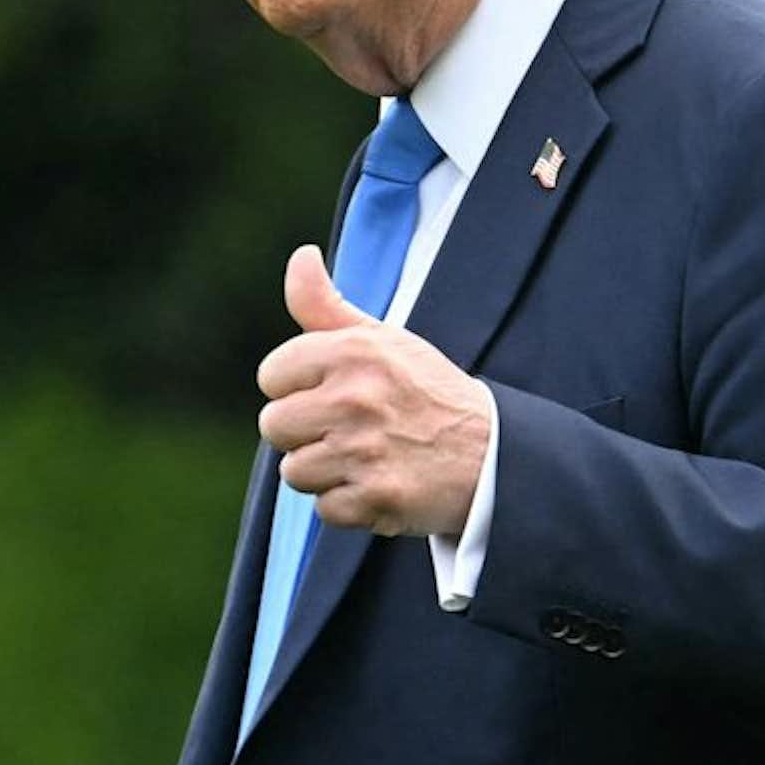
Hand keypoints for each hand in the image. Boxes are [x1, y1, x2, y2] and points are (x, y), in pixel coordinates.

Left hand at [256, 245, 492, 535]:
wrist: (493, 454)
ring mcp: (364, 450)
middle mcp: (355, 397)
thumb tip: (300, 256)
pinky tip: (380, 484)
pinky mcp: (375, 496)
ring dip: (325, 472)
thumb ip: (327, 304)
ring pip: (294, 471)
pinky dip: (349, 505)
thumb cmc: (428, 392)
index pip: (272, 375)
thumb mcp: (384, 338)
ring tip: (366, 457)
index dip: (297, 388)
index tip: (331, 393)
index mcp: (353, 351)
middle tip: (350, 430)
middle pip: (274, 425)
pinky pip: (324, 509)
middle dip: (305, 433)